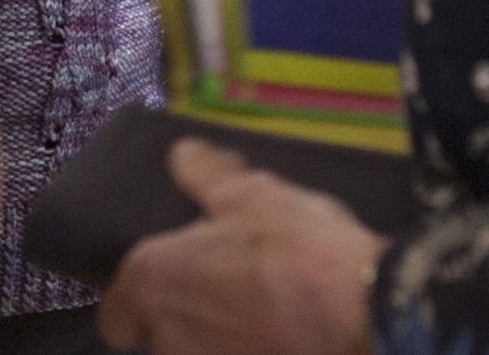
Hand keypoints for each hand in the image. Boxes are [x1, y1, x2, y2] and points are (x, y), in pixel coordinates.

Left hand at [98, 138, 387, 354]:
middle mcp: (168, 340)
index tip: (167, 287)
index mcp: (151, 284)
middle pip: (158, 341)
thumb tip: (184, 152)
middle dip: (182, 324)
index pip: (115, 315)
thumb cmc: (297, 248)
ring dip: (218, 342)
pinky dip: (250, 354)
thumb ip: (207, 175)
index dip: (137, 303)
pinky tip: (283, 342)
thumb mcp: (251, 194)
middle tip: (221, 299)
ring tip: (258, 320)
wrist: (373, 318)